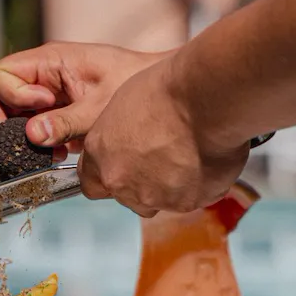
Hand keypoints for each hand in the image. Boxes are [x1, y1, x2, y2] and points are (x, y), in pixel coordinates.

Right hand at [0, 43, 169, 172]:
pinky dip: (28, 145)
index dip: (9, 96)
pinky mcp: (51, 111)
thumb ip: (66, 121)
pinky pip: (25, 127)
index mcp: (48, 60)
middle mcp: (39, 75)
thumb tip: (32, 135)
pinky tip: (46, 159)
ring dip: (8, 139)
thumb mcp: (100, 106)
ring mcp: (42, 93)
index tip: (39, 109)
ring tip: (21, 162)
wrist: (160, 91)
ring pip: (4, 114)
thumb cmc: (134, 84)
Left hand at [77, 62, 248, 216]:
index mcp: (100, 155)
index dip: (107, 175)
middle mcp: (121, 183)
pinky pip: (186, 200)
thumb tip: (124, 146)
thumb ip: (115, 137)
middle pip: (124, 196)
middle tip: (159, 155)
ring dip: (165, 187)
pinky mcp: (185, 203)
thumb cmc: (167, 92)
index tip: (121, 165)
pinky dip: (192, 186)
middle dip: (138, 182)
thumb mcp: (123, 105)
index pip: (90, 184)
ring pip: (156, 201)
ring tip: (183, 157)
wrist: (205, 102)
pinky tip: (201, 161)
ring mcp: (153, 197)